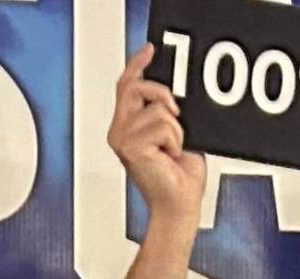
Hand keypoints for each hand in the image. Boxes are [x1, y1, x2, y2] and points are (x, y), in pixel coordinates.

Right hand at [111, 46, 207, 230]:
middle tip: (178, 113)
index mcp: (127, 127)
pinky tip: (171, 157)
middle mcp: (119, 131)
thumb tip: (175, 96)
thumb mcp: (177, 136)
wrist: (179, 206)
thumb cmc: (180, 179)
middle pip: (135, 87)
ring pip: (157, 109)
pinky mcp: (130, 146)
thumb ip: (168, 115)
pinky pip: (162, 125)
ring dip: (176, 130)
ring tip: (173, 151)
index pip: (126, 86)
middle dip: (161, 93)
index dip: (137, 65)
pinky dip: (175, 140)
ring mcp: (122, 138)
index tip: (150, 50)